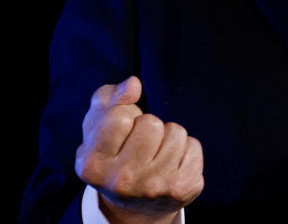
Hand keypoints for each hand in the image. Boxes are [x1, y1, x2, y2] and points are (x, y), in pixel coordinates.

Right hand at [75, 76, 203, 223]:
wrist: (134, 204)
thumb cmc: (115, 152)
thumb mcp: (99, 125)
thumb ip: (110, 97)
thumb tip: (133, 84)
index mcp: (93, 165)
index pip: (120, 116)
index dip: (125, 115)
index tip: (121, 132)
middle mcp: (122, 181)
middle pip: (151, 123)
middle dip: (149, 126)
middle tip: (140, 146)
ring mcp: (153, 188)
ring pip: (176, 132)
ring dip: (168, 137)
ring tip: (156, 155)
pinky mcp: (181, 189)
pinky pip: (194, 146)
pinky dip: (185, 150)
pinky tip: (171, 166)